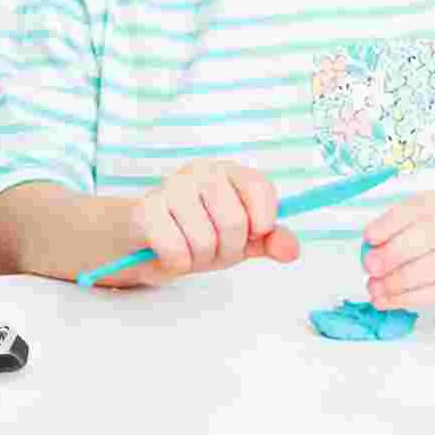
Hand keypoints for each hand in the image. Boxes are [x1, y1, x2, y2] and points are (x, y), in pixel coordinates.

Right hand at [117, 159, 299, 284]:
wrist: (145, 238)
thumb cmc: (198, 232)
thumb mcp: (241, 239)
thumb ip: (270, 241)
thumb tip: (290, 249)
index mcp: (226, 172)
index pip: (259, 187)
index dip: (262, 221)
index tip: (252, 234)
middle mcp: (198, 171)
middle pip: (234, 222)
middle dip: (227, 249)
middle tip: (213, 247)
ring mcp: (169, 187)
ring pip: (204, 240)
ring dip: (199, 259)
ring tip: (189, 249)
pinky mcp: (144, 210)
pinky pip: (175, 250)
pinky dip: (177, 263)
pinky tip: (168, 252)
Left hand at [363, 191, 434, 313]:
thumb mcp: (428, 224)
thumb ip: (400, 231)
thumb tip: (371, 249)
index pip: (418, 208)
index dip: (390, 223)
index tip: (367, 238)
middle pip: (428, 236)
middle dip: (393, 253)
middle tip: (369, 267)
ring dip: (399, 281)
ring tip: (374, 289)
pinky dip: (412, 298)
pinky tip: (391, 301)